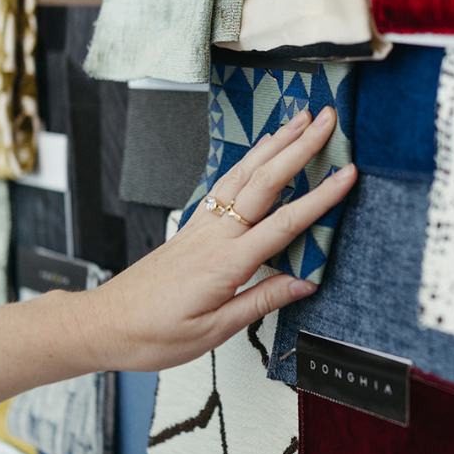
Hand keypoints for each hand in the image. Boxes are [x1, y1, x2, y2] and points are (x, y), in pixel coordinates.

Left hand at [84, 106, 356, 372]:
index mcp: (226, 262)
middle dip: (300, 146)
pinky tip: (260, 150)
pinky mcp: (193, 223)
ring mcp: (203, 223)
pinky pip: (226, 182)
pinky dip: (249, 160)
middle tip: (327, 120)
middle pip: (265, 181)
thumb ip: (261, 301)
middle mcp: (215, 233)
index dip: (320, 197)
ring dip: (274, 144)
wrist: (106, 323)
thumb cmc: (154, 333)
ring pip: (244, 173)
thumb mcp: (214, 331)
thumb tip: (305, 282)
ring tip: (299, 120)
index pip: (284, 223)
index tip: (347, 174)